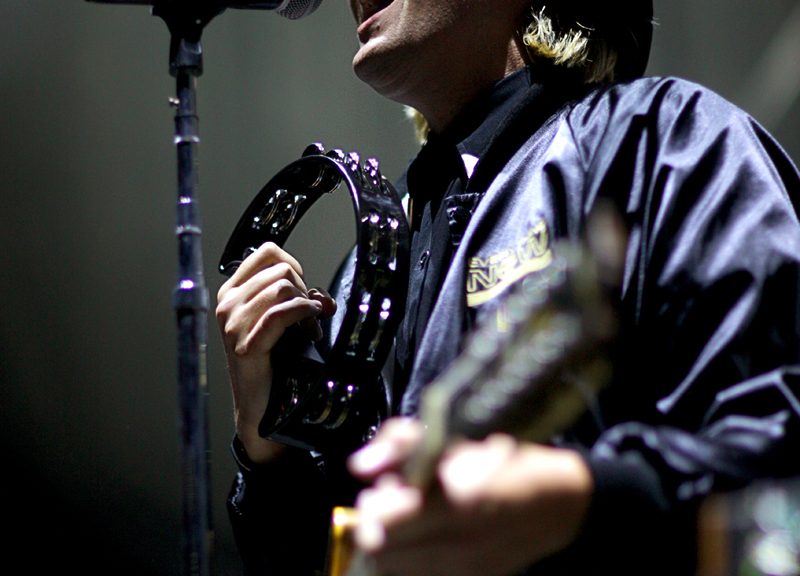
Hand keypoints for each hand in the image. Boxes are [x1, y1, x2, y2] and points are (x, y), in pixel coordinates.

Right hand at [216, 242, 335, 462]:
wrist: (261, 406)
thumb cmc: (274, 361)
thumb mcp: (282, 321)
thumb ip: (299, 300)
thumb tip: (323, 297)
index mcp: (231, 292)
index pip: (267, 251)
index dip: (292, 263)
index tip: (302, 288)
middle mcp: (227, 303)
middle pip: (281, 270)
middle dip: (304, 289)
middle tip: (311, 316)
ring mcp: (233, 324)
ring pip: (283, 287)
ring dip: (306, 305)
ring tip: (311, 328)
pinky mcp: (246, 345)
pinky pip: (280, 314)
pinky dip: (303, 315)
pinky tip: (312, 327)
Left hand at [348, 418, 592, 575]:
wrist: (560, 501)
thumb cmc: (509, 460)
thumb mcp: (456, 434)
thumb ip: (402, 444)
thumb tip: (360, 465)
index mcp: (456, 500)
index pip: (380, 523)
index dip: (374, 502)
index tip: (385, 486)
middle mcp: (459, 543)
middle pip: (380, 550)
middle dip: (377, 523)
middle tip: (393, 500)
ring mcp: (464, 569)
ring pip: (395, 567)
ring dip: (393, 543)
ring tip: (412, 519)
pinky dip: (413, 558)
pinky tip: (428, 536)